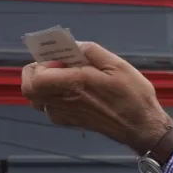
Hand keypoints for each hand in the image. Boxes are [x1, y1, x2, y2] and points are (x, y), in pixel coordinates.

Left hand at [21, 42, 172, 153]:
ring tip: (65, 79)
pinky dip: (54, 98)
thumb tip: (73, 45)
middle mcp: (65, 101)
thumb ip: (90, 51)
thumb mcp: (117, 65)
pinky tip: (74, 93)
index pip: (35, 78)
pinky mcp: (71, 122)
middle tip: (53, 67)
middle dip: (35, 74)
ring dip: (44, 86)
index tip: (57, 60)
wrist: (142, 127)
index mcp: (74, 85)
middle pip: (29, 90)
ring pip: (38, 100)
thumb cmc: (133, 96)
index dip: (39, 65)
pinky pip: (50, 109)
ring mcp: (66, 114)